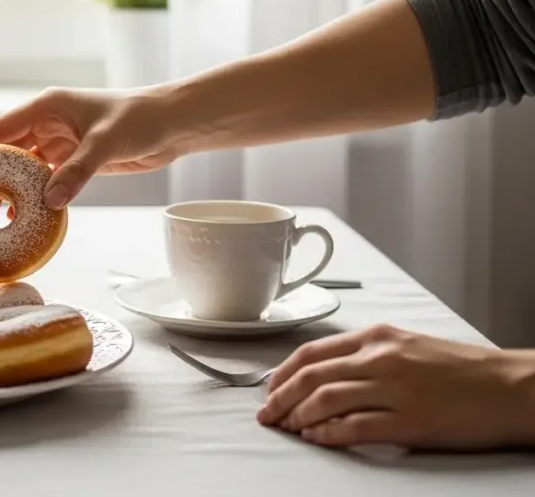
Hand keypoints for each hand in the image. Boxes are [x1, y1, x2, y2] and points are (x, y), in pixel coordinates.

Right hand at [0, 87, 176, 209]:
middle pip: (4, 151)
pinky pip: (44, 179)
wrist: (173, 124)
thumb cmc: (141, 119)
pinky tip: (22, 214)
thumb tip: (49, 202)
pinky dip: (32, 195)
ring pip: (22, 168)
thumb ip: (78, 171)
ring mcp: (59, 142)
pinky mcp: (73, 159)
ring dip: (7, 189)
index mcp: (46, 108)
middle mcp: (47, 123)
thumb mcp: (106, 142)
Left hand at [257, 324, 534, 449]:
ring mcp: (394, 390)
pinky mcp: (408, 422)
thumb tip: (324, 375)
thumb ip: (366, 355)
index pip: (311, 353)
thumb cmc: (462, 370)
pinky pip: (353, 428)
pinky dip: (326, 435)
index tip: (269, 389)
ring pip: (324, 400)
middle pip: (310, 376)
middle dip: (279, 397)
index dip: (281, 373)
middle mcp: (380, 358)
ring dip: (297, 417)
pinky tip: (315, 439)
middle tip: (267, 415)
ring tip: (287, 429)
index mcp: (377, 337)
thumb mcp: (408, 346)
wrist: (510, 387)